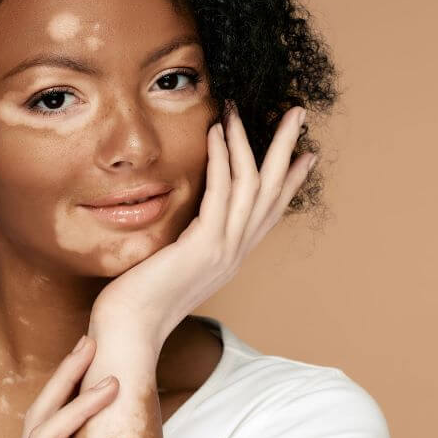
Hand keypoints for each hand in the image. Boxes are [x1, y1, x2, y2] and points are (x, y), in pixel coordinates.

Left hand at [91, 101, 314, 346]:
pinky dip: (222, 157)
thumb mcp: (174, 265)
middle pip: (274, 192)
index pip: (270, 212)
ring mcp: (225, 249)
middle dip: (286, 149)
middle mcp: (236, 252)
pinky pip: (222, 192)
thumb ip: (189, 243)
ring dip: (250, 141)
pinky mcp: (205, 246)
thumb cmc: (140, 299)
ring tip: (242, 108)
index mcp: (231, 257)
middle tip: (298, 113)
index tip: (306, 154)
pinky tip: (217, 132)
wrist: (131, 329)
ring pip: (254, 185)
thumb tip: (186, 225)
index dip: (290, 181)